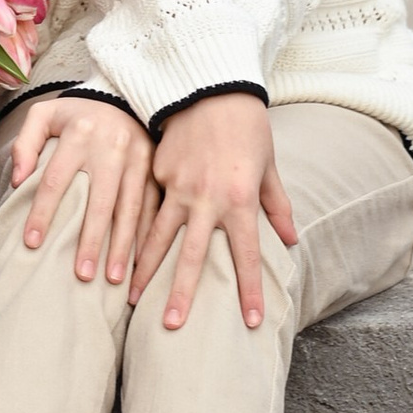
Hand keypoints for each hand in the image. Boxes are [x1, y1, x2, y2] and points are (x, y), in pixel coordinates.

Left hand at [1, 93, 156, 280]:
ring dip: (123, 247)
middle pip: (100, 202)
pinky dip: (146, 237)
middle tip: (82, 276)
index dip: (43, 213)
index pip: (56, 179)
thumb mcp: (44, 114)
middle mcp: (111, 148)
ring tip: (113, 279)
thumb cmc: (76, 114)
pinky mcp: (154, 169)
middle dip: (92, 241)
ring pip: (130, 210)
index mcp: (80, 134)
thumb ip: (25, 143)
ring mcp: (137, 159)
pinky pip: (152, 208)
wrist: (124, 95)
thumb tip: (16, 182)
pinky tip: (140, 264)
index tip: (32, 243)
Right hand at [136, 90, 296, 331]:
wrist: (211, 85)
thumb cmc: (247, 127)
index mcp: (239, 200)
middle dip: (182, 294)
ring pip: (158, 237)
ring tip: (130, 298)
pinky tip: (123, 253)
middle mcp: (207, 199)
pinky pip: (148, 208)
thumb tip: (290, 240)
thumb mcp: (268, 167)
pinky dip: (136, 233)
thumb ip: (276, 206)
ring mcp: (178, 186)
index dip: (249, 290)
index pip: (246, 255)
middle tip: (172, 327)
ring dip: (145, 269)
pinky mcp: (159, 172)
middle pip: (193, 256)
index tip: (251, 322)